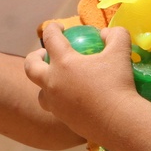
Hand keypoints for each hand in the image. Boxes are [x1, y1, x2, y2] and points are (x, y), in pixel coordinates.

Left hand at [24, 24, 137, 140]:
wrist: (119, 122)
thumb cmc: (117, 84)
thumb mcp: (120, 52)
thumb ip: (115, 35)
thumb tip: (106, 33)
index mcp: (63, 63)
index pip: (50, 38)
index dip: (53, 28)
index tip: (59, 27)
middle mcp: (53, 83)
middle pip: (30, 68)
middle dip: (34, 58)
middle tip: (44, 55)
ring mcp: (56, 104)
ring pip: (41, 94)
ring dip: (45, 84)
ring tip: (58, 81)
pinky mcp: (64, 120)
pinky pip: (56, 109)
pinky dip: (61, 101)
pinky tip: (75, 99)